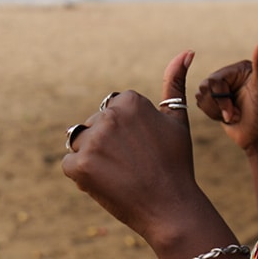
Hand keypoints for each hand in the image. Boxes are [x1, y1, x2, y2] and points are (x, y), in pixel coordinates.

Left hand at [62, 50, 202, 241]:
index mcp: (130, 101)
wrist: (171, 207)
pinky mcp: (79, 165)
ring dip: (93, 159)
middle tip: (134, 166)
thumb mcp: (177, 120)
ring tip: (120, 174)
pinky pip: (70, 165)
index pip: (112, 112)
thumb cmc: (176, 164)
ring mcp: (93, 140)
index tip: (142, 149)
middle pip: (94, 127)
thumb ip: (174, 83)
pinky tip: (108, 184)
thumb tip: (187, 51)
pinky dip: (84, 177)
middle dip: (108, 146)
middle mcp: (109, 115)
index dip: (125, 135)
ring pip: (80, 144)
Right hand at [195, 39, 257, 150]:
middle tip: (235, 116)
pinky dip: (211, 114)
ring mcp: (221, 86)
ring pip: (200, 95)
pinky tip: (226, 117)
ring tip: (233, 116)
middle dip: (219, 107)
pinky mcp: (214, 97)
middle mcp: (230, 74)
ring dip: (215, 111)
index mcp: (241, 68)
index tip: (237, 113)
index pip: (216, 80)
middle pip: (205, 87)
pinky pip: (199, 102)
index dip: (222, 99)